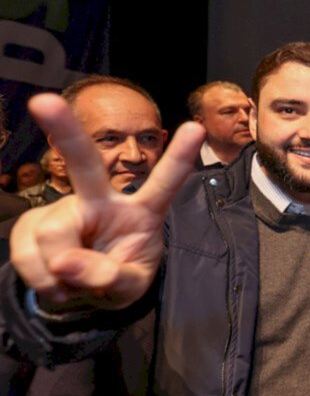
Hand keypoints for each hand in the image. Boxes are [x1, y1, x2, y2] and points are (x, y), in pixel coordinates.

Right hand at [10, 94, 203, 311]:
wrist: (81, 293)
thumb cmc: (117, 277)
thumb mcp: (129, 289)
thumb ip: (111, 277)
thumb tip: (65, 262)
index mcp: (142, 211)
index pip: (164, 183)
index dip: (179, 157)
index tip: (196, 128)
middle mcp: (102, 200)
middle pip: (85, 163)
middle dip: (66, 130)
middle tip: (44, 102)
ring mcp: (65, 210)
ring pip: (53, 235)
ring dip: (60, 273)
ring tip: (74, 280)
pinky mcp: (32, 226)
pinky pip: (28, 255)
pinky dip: (41, 280)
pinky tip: (55, 279)